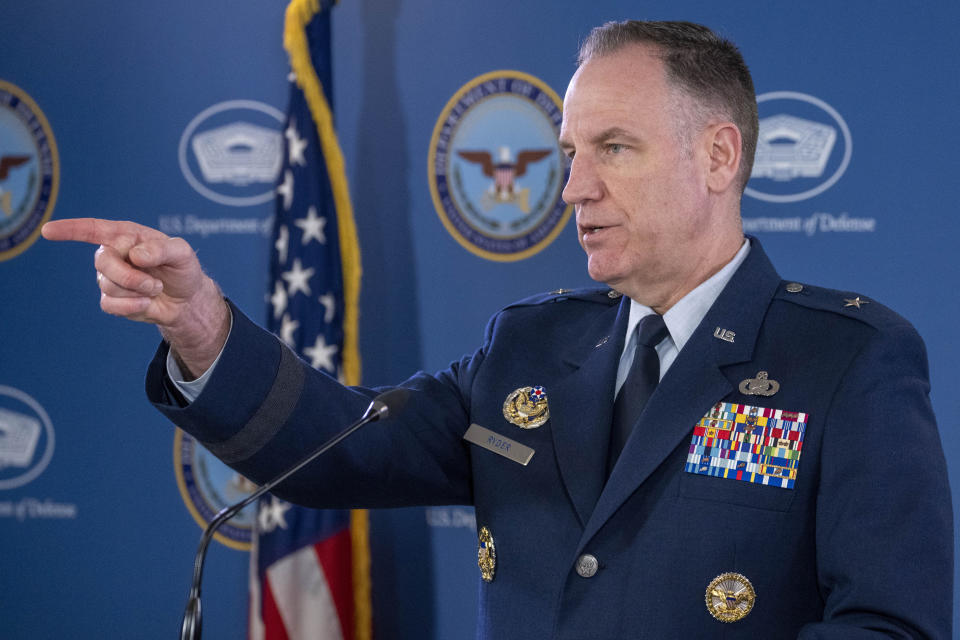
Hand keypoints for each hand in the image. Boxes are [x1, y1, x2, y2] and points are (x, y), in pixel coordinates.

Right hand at [42, 218, 229, 377]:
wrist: (186, 300)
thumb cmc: (182, 269)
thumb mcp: (182, 254)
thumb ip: (163, 249)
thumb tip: (136, 254)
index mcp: (127, 236)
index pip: (94, 229)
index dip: (70, 229)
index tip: (48, 231)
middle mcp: (114, 254)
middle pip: (103, 262)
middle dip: (130, 276)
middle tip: (154, 283)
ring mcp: (110, 277)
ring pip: (108, 285)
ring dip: (137, 291)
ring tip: (155, 289)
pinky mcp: (112, 299)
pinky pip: (109, 304)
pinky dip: (131, 306)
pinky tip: (146, 303)